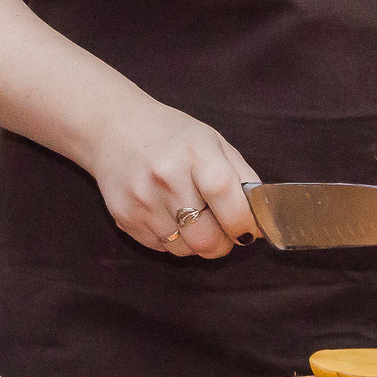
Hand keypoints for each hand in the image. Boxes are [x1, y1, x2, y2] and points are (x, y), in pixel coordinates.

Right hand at [81, 104, 258, 258]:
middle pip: (208, 239)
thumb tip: (263, 219)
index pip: (228, 200)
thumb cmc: (170, 135)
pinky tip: (166, 214)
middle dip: (223, 242)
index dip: (243, 223)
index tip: (247, 229)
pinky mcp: (124, 217)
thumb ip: (241, 178)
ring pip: (185, 249)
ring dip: (196, 242)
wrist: (113, 127)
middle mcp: (167, 177)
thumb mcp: (212, 142)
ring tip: (191, 218)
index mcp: (195, 154)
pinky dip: (171, 239)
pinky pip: (161, 248)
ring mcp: (142, 200)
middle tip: (222, 230)